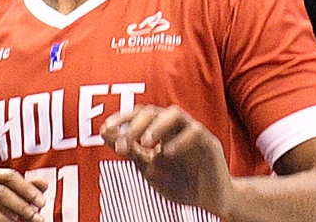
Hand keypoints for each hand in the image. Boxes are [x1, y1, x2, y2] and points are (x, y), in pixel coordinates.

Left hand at [103, 105, 234, 214]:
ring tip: (144, 141)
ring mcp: (193, 132)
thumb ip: (132, 152)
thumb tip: (106, 134)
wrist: (210, 203)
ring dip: (156, 125)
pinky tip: (167, 153)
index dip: (121, 119)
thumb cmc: (181, 185)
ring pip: (174, 114)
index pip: (138, 115)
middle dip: (134, 124)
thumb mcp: (150, 170)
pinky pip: (195, 132)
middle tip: (122, 142)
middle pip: (152, 111)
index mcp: (160, 132)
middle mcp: (175, 128)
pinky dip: (179, 141)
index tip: (105, 130)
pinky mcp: (210, 143)